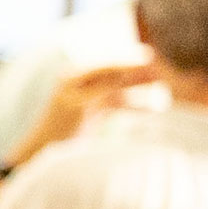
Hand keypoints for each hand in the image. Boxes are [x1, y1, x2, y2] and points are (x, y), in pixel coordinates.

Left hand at [21, 56, 154, 164]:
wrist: (47, 151)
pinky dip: (135, 106)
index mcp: (74, 76)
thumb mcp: (80, 104)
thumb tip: (123, 72)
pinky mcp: (96, 111)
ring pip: (121, 88)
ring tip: (160, 86)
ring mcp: (90, 96)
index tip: (148, 57)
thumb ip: (101, 88)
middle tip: (160, 71)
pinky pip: (120, 104)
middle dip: (137, 72)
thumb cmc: (59, 126)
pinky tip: (154, 109)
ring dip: (140, 88)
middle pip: (116, 73)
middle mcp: (82, 82)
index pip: (106, 64)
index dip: (127, 60)